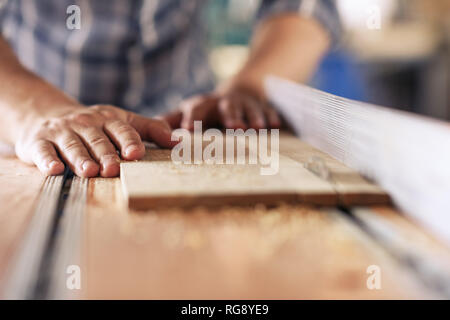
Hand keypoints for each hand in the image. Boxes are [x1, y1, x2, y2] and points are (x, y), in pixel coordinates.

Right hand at [15, 105, 175, 176]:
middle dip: (106, 154)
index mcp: (108, 119)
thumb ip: (150, 129)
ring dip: (81, 158)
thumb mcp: (121, 120)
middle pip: (97, 140)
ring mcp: (62, 132)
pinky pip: (43, 151)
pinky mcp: (39, 142)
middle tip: (113, 169)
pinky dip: (48, 160)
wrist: (45, 113)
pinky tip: (54, 169)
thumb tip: (179, 142)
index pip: (121, 129)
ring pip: (73, 145)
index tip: (136, 154)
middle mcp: (85, 123)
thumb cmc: (93, 123)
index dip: (129, 141)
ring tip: (90, 171)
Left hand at [162, 85, 280, 130]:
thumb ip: (170, 121)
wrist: (238, 92)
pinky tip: (276, 125)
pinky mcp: (262, 106)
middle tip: (233, 128)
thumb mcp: (188, 112)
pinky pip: (268, 110)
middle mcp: (223, 101)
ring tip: (256, 128)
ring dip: (252, 116)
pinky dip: (271, 116)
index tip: (189, 130)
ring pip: (248, 107)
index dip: (193, 118)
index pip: (195, 109)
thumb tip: (146, 132)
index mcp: (203, 104)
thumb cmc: (207, 110)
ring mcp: (244, 103)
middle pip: (226, 106)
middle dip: (230, 115)